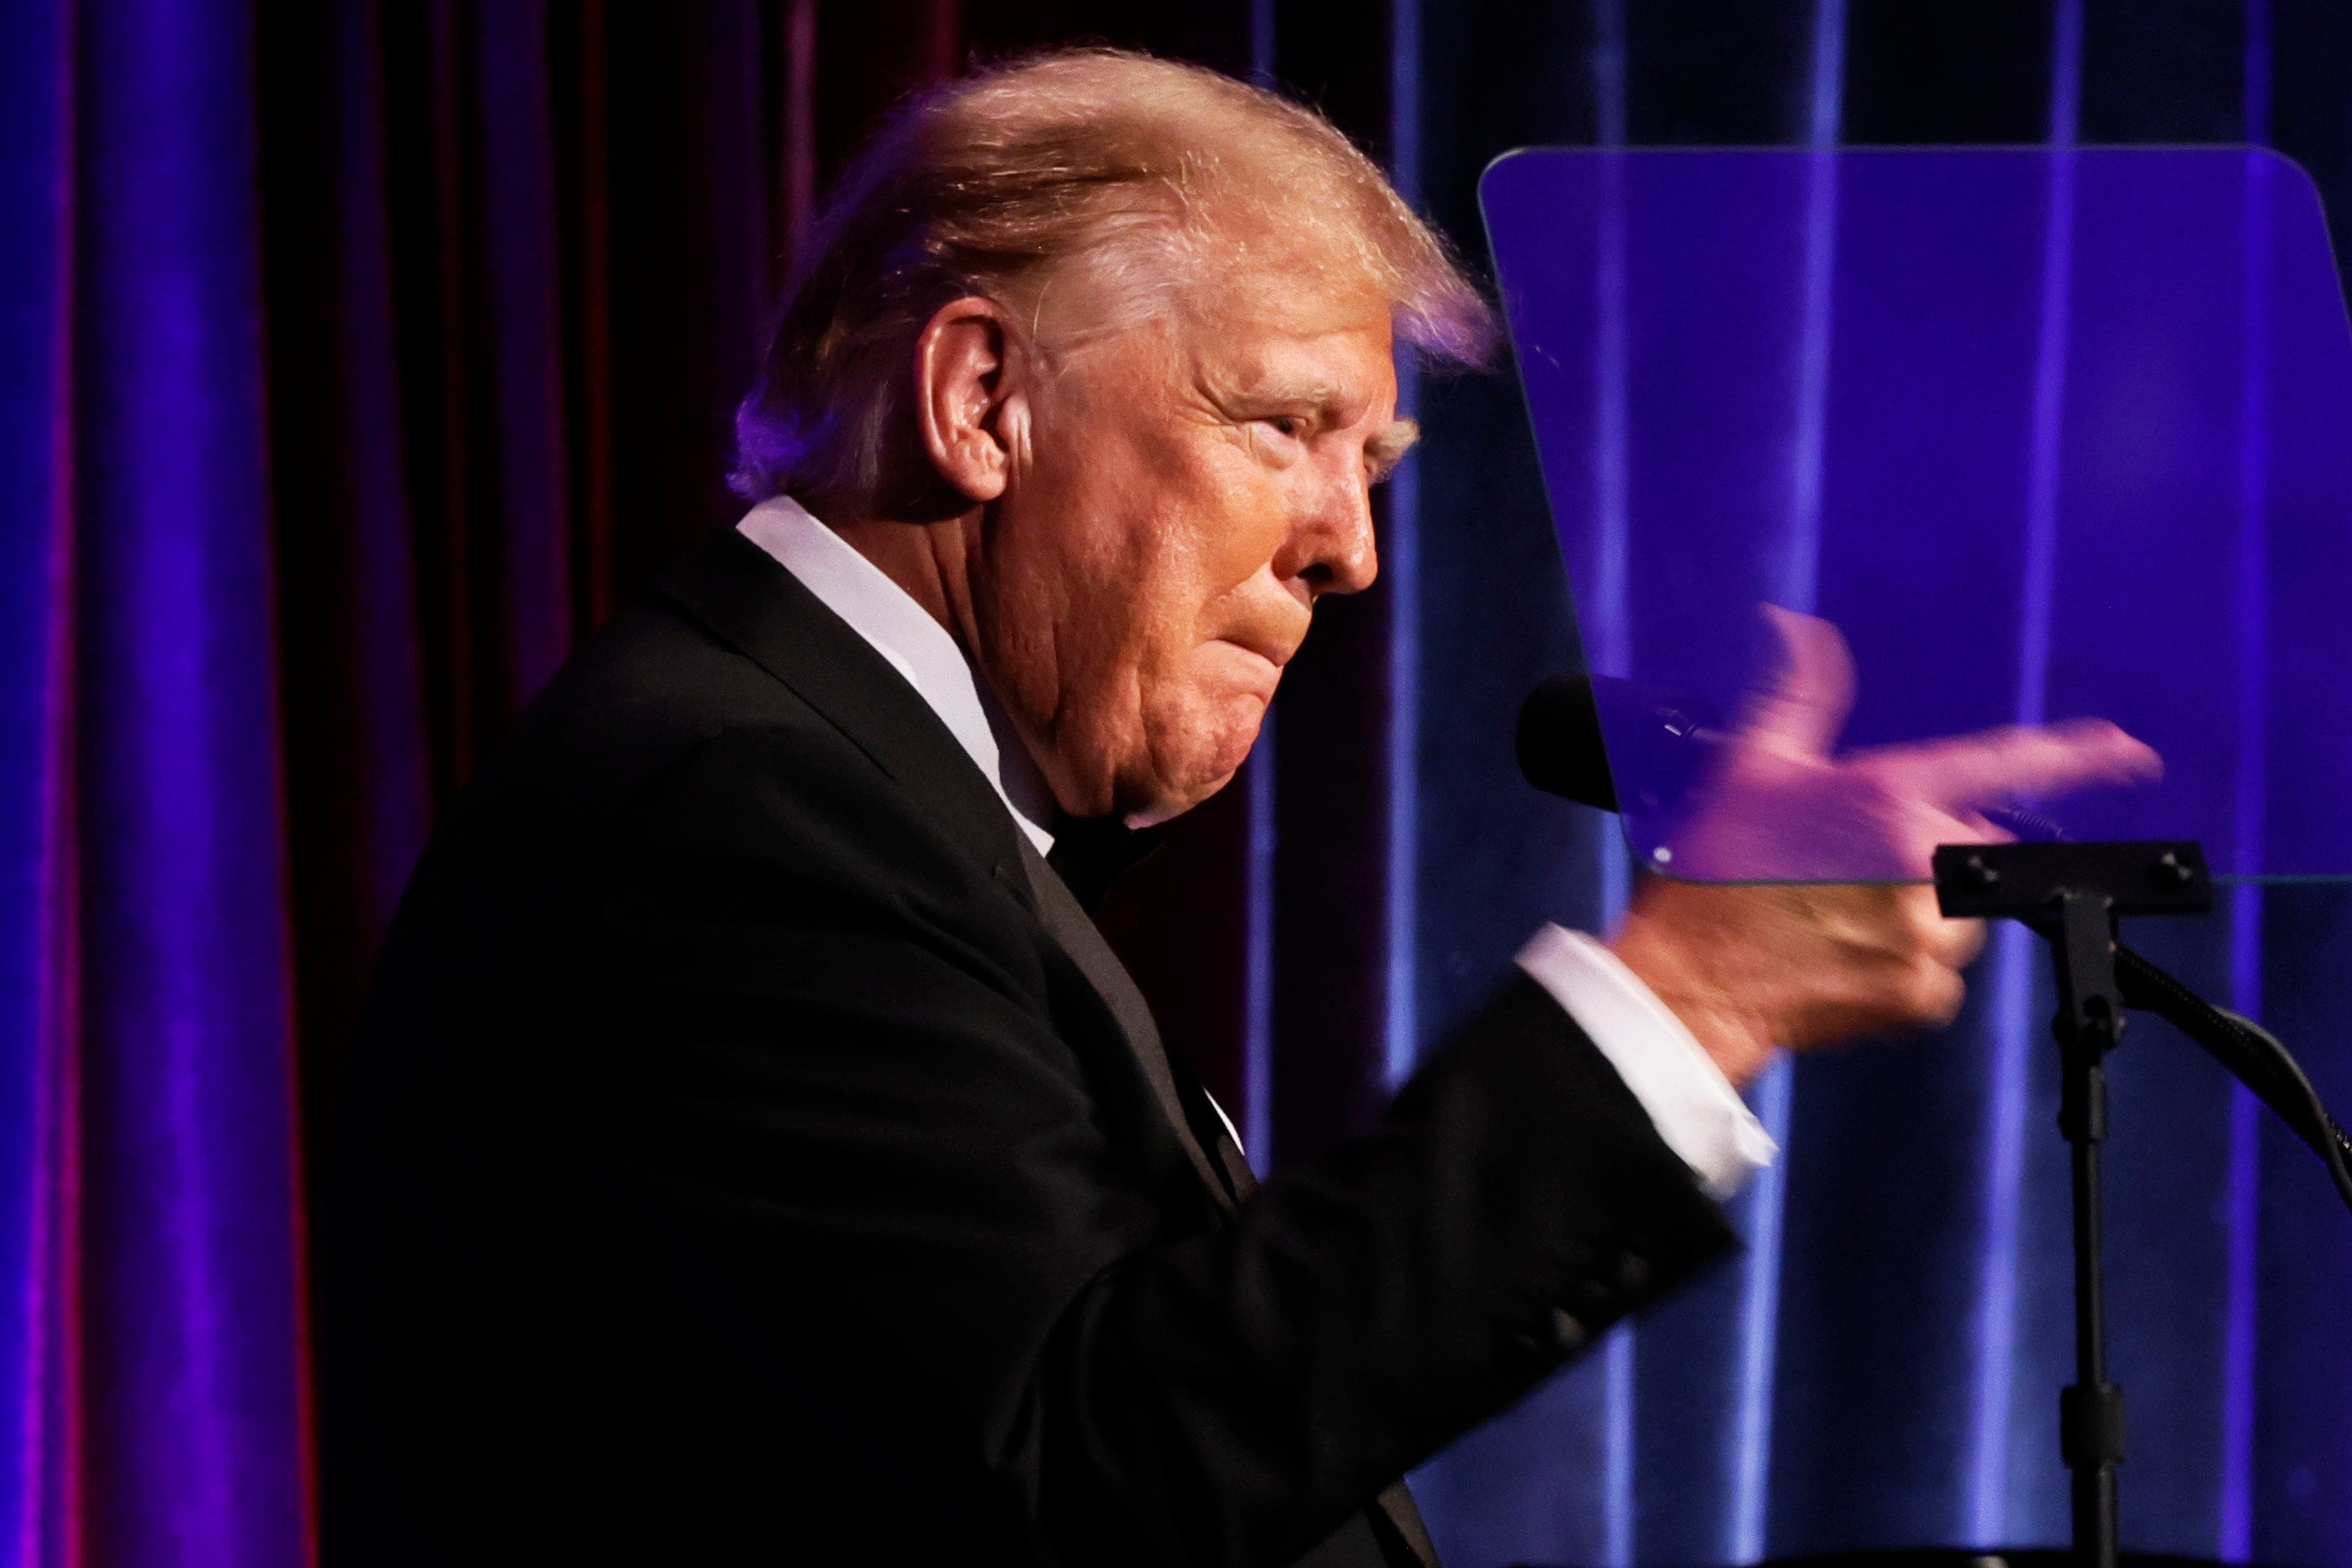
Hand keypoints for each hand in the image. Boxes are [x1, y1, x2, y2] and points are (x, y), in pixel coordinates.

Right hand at [1607, 606, 2160, 1086]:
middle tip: (1851, 876)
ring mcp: (1927, 934)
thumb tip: (1798, 627)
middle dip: (1933, 861)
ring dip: (1921, 919)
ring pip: (1961, 920)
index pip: (2005, 762)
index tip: (2132, 752)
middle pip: (1976, 855)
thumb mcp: (1748, 766)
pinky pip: (1936, 976)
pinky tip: (1843, 963)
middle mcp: (1921, 863)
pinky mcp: (1922, 994)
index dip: (2080, 754)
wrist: (1688, 983)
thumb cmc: (1711, 876)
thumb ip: (1796, 692)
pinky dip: (1900, 972)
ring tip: (1840, 922)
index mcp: (1887, 796)